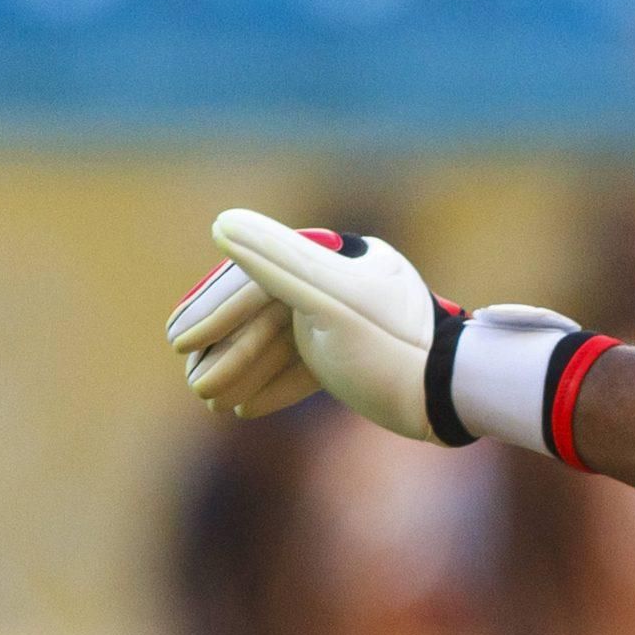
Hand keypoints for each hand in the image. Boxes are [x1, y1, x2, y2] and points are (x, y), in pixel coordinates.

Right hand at [169, 210, 603, 453]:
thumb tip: (222, 224)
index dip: (214, 310)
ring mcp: (349, 317)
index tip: (181, 343)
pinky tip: (246, 410)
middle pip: (264, 310)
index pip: (258, 276)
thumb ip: (278, 263)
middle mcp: (342, 279)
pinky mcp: (359, 353)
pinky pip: (304, 364)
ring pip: (279, 341)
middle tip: (192, 379)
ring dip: (241, 369)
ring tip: (210, 400)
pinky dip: (274, 384)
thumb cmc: (393, 347)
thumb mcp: (333, 304)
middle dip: (225, 347)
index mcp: (337, 256)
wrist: (453, 396)